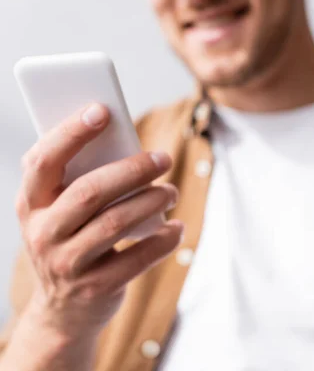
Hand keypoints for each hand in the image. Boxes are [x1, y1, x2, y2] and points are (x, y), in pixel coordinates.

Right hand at [15, 103, 183, 342]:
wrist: (64, 310)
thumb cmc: (71, 241)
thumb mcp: (61, 213)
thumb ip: (80, 180)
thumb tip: (125, 142)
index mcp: (31, 204)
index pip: (43, 161)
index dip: (71, 133)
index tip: (102, 110)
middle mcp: (42, 233)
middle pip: (90, 191)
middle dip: (132, 170)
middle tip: (163, 158)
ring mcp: (67, 264)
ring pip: (116, 223)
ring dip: (152, 201)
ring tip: (171, 191)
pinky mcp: (97, 287)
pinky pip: (138, 257)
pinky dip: (164, 239)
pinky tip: (177, 227)